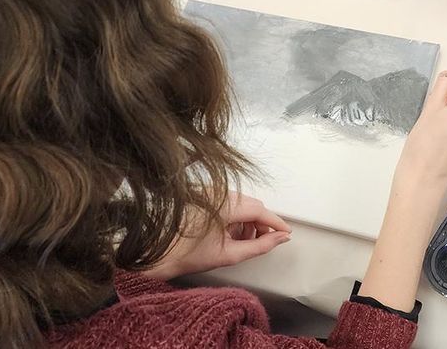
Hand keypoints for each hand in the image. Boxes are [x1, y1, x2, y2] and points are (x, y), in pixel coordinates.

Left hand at [144, 193, 291, 279]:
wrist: (161, 252)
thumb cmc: (188, 255)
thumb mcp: (230, 254)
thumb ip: (260, 246)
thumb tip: (280, 239)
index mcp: (223, 205)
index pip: (259, 209)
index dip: (275, 222)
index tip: (286, 232)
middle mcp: (217, 193)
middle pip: (252, 204)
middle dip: (262, 222)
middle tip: (265, 241)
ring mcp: (209, 191)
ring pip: (242, 202)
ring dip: (249, 220)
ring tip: (242, 240)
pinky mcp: (204, 194)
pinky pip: (229, 201)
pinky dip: (236, 216)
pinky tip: (230, 232)